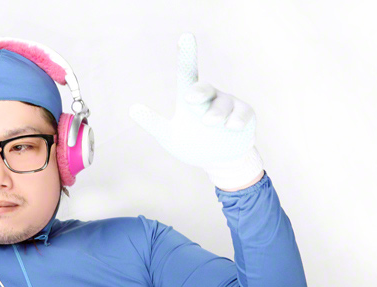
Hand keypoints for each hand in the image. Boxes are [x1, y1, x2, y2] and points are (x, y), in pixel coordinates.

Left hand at [129, 32, 263, 189]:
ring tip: (209, 123)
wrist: (219, 159)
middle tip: (189, 100)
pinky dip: (238, 119)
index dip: (187, 55)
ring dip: (217, 112)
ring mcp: (230, 105)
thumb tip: (132, 108)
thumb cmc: (192, 142)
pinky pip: (243, 114)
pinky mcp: (245, 116)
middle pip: (205, 89)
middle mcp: (212, 96)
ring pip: (224, 104)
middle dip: (199, 92)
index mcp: (192, 97)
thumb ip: (153, 122)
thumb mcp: (169, 135)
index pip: (188, 73)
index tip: (185, 37)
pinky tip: (232, 127)